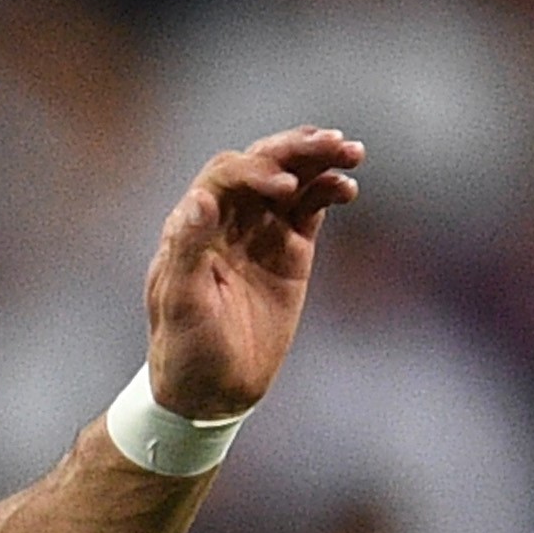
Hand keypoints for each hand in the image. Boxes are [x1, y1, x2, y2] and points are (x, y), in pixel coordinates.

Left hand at [139, 127, 365, 418]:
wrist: (213, 391)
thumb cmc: (186, 351)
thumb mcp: (181, 306)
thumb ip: (188, 251)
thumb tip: (201, 200)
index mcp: (193, 224)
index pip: (227, 175)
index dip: (256, 170)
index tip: (284, 188)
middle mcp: (227, 217)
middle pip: (262, 163)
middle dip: (295, 149)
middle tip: (332, 141)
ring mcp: (261, 230)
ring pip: (292, 179)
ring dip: (319, 160)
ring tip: (352, 152)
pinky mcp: (290, 250)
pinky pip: (311, 207)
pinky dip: (329, 190)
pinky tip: (348, 187)